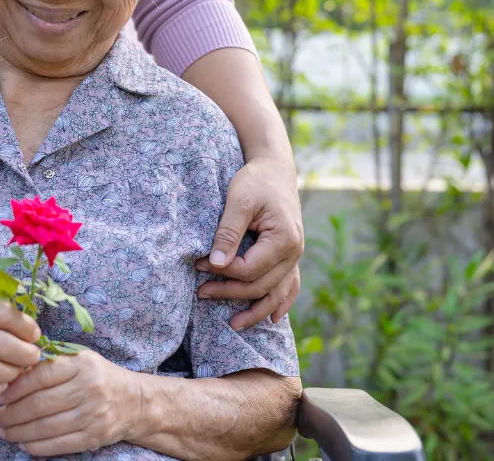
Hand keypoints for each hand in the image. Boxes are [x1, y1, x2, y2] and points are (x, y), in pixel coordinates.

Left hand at [0, 350, 140, 456]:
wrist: (134, 401)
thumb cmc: (97, 376)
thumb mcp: (78, 360)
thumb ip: (49, 364)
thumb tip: (11, 377)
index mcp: (81, 364)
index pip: (41, 375)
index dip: (15, 388)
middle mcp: (89, 387)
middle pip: (40, 404)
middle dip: (12, 414)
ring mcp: (93, 414)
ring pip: (46, 427)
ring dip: (19, 432)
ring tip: (5, 431)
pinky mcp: (95, 436)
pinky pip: (59, 445)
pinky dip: (37, 447)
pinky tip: (24, 443)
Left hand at [196, 156, 303, 328]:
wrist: (275, 169)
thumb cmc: (256, 180)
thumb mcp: (239, 200)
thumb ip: (228, 233)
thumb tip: (216, 264)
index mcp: (283, 239)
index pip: (250, 269)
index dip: (223, 272)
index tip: (198, 265)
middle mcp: (294, 252)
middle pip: (261, 286)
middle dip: (230, 292)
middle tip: (200, 293)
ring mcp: (295, 256)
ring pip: (277, 293)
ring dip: (255, 310)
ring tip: (233, 325)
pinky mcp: (290, 255)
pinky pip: (289, 286)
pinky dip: (281, 302)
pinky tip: (271, 318)